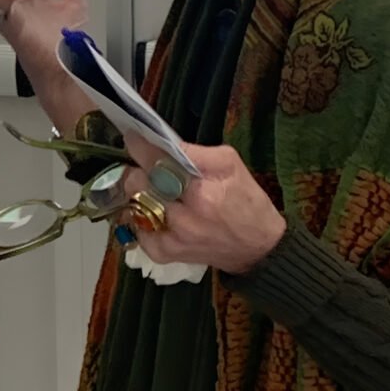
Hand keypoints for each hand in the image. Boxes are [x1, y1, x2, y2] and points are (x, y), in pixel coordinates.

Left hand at [120, 134, 285, 274]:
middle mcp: (183, 219)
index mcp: (203, 193)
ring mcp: (170, 240)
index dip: (141, 148)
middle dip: (139, 171)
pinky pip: (136, 227)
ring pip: (133, 206)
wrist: (256, 248)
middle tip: (148, 167)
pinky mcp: (162, 254)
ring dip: (138, 193)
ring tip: (153, 188)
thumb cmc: (246, 200)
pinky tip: (156, 210)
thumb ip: (195, 152)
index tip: (133, 137)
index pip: (159, 163)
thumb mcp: (230, 164)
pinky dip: (140, 216)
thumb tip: (163, 143)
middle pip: (138, 185)